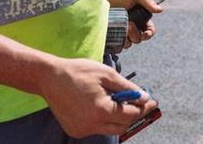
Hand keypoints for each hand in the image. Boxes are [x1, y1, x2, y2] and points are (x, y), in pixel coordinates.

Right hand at [38, 57, 156, 137]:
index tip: (153, 101)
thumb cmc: (78, 72)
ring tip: (121, 100)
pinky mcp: (74, 130)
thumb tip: (144, 97)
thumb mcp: (107, 74)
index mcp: (101, 111)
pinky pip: (96, 128)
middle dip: (133, 114)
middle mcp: (91, 125)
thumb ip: (128, 88)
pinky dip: (104, 119)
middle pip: (122, 126)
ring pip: (109, 129)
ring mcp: (81, 130)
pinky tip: (103, 105)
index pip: (130, 115)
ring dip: (118, 117)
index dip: (143, 108)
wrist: (49, 78)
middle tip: (141, 102)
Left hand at [104, 0, 160, 47]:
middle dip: (135, 34)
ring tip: (121, 28)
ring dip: (127, 39)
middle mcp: (133, 28)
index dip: (149, 34)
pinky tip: (115, 35)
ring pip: (129, 44)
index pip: (150, 32)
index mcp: (141, 20)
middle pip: (139, 39)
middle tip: (129, 24)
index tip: (145, 34)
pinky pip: (117, 46)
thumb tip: (160, 10)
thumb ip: (148, 1)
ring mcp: (123, 33)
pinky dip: (118, 44)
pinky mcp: (113, 37)